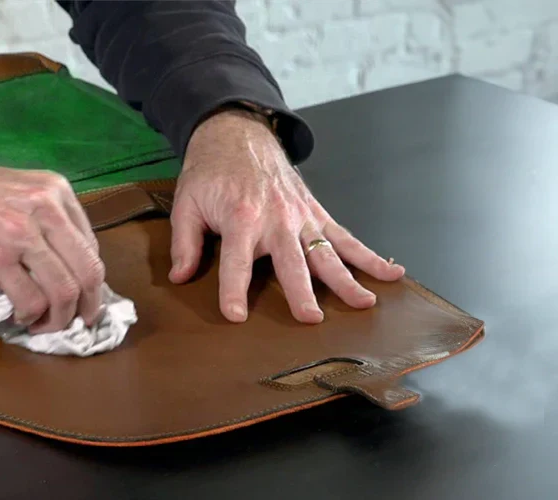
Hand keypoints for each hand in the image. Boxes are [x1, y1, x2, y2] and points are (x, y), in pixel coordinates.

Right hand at [0, 150, 104, 332]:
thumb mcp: (20, 191)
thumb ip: (47, 219)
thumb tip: (68, 266)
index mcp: (56, 191)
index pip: (91, 247)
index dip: (90, 281)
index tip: (81, 297)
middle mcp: (46, 210)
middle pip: (88, 272)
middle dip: (88, 306)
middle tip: (77, 322)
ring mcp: (22, 235)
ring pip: (65, 292)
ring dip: (60, 319)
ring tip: (45, 324)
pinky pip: (31, 301)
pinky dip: (31, 317)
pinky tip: (20, 316)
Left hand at [169, 108, 404, 323]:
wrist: (238, 134)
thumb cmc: (211, 172)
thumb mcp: (187, 203)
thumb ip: (185, 242)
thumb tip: (181, 277)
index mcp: (241, 218)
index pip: (236, 262)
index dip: (234, 290)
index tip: (236, 315)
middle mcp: (276, 219)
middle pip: (291, 261)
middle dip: (302, 291)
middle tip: (311, 317)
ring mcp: (301, 216)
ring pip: (327, 252)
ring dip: (347, 279)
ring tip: (364, 302)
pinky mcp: (316, 213)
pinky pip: (345, 236)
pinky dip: (369, 255)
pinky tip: (391, 273)